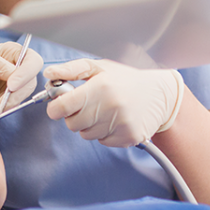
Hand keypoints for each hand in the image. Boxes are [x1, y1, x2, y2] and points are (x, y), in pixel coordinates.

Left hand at [0, 43, 43, 120]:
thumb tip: (14, 74)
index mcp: (13, 53)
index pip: (32, 62)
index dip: (26, 74)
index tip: (11, 86)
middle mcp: (16, 68)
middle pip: (29, 84)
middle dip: (13, 97)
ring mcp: (12, 85)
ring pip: (19, 99)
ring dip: (3, 107)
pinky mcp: (4, 99)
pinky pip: (8, 108)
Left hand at [43, 59, 184, 146]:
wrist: (161, 95)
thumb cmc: (126, 79)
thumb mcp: (99, 67)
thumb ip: (71, 70)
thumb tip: (48, 73)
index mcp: (101, 87)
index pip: (62, 107)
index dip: (56, 107)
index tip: (58, 105)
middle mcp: (111, 107)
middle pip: (72, 124)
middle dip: (74, 116)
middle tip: (86, 105)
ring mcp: (121, 125)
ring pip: (86, 135)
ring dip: (90, 125)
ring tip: (104, 110)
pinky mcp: (129, 138)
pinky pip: (103, 142)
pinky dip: (105, 133)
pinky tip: (115, 120)